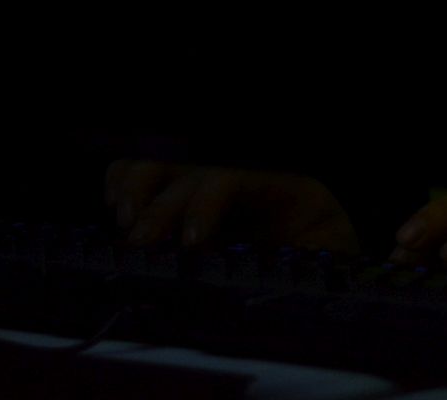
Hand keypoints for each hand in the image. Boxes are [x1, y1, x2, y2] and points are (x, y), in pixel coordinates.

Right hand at [105, 159, 360, 254]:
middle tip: (140, 245)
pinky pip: (143, 176)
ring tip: (125, 227)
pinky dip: (121, 185)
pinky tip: (113, 210)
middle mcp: (237, 180)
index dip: (204, 203)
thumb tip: (273, 278)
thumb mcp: (332, 253)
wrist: (328, 248)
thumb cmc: (327, 252)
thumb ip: (309, 260)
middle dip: (160, 208)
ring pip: (160, 167)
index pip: (231, 178)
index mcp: (279, 188)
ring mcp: (207, 187)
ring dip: (135, 191)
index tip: (192, 242)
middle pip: (187, 174)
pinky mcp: (183, 203)